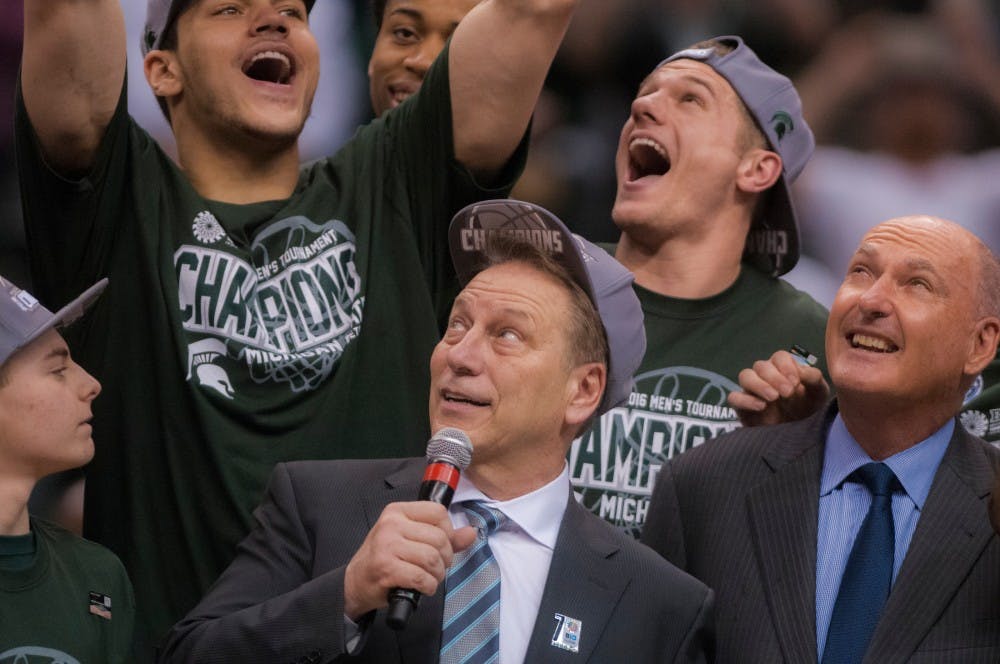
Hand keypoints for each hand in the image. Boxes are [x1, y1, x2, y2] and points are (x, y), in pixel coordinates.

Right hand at [343, 502, 476, 619]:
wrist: (355, 582)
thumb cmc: (385, 558)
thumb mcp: (411, 539)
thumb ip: (443, 535)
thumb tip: (471, 532)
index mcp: (398, 511)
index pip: (438, 512)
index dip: (448, 531)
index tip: (442, 545)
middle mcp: (391, 524)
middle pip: (439, 537)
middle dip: (445, 558)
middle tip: (436, 567)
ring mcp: (387, 545)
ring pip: (432, 558)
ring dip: (437, 574)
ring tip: (429, 578)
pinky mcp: (386, 568)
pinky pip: (422, 576)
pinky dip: (428, 586)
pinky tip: (422, 587)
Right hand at [728, 350, 829, 426]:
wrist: (798, 437)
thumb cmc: (808, 411)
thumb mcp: (818, 394)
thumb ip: (814, 379)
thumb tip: (803, 372)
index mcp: (783, 369)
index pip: (779, 357)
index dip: (786, 366)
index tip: (796, 382)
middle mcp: (765, 377)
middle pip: (761, 365)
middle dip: (775, 377)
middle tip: (788, 392)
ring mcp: (751, 391)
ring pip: (745, 376)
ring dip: (759, 384)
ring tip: (773, 397)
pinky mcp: (742, 408)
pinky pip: (734, 397)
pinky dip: (745, 400)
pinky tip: (761, 407)